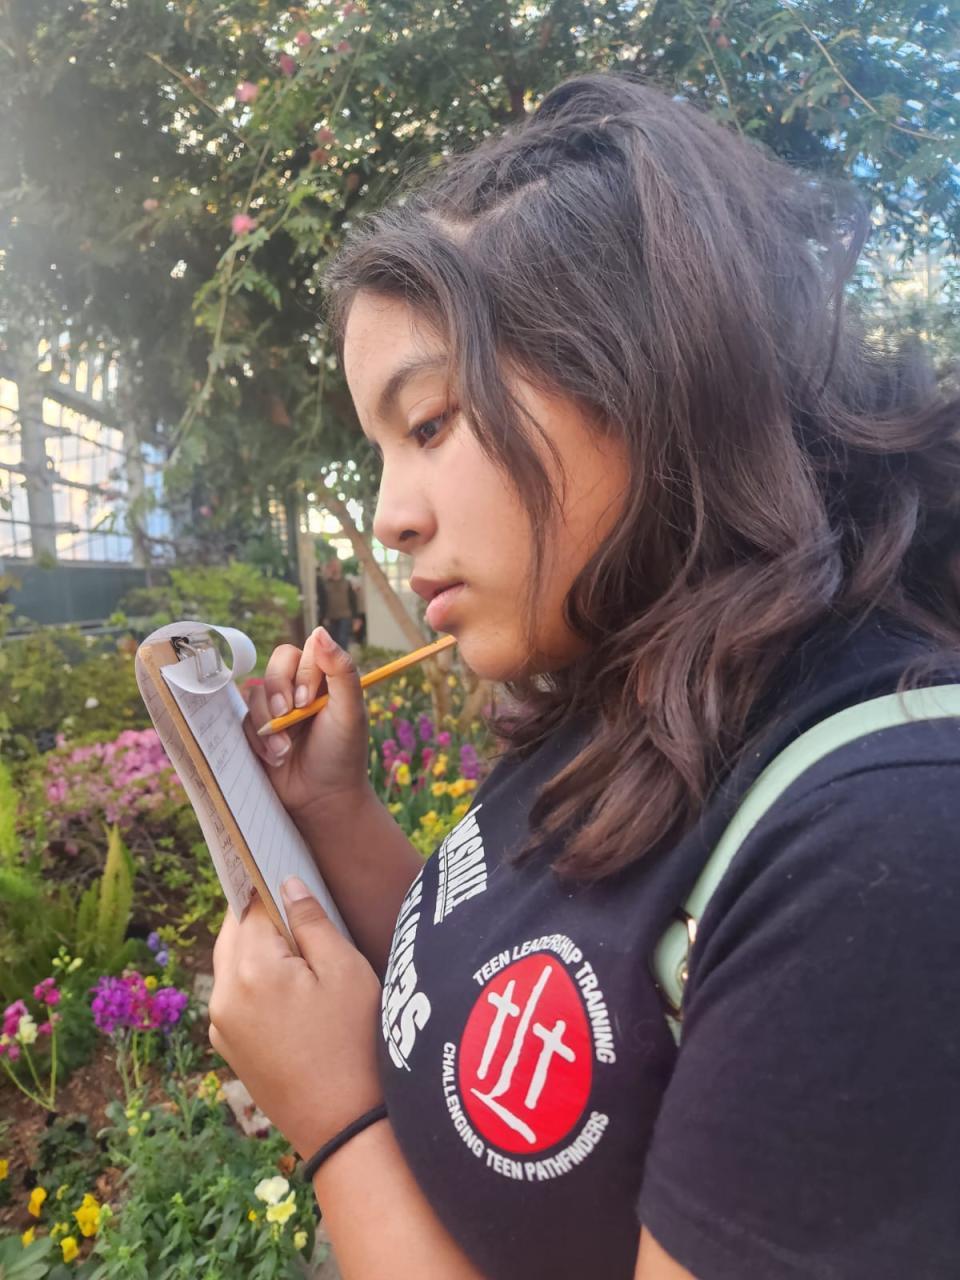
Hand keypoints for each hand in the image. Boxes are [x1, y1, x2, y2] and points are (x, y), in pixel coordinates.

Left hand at [208, 879, 383, 1156]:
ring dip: (258, 949)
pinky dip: (255, 981)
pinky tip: (292, 990)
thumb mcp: (345, 971)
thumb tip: (286, 884)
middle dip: (262, 917)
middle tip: (302, 911)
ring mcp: (221, 1026)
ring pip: (232, 964)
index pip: (252, 905)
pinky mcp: (228, 1048)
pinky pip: (235, 996)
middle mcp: (223, 995)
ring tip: (303, 954)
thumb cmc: (356, 1042)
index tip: (287, 870)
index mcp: (250, 969)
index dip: (272, 886)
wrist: (346, 1127)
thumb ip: (312, 921)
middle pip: (234, 933)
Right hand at [244, 625, 368, 820]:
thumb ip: (341, 671)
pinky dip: (258, 739)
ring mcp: (276, 708)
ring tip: (285, 750)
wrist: (322, 800)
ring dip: (268, 723)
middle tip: (289, 717)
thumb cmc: (342, 755)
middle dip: (278, 692)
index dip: (300, 672)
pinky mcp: (256, 729)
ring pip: (255, 692)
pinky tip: (275, 758)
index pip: (302, 652)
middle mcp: (299, 688)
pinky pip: (243, 719)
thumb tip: (320, 630)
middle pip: (275, 665)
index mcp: (324, 679)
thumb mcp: (350, 712)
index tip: (308, 702)